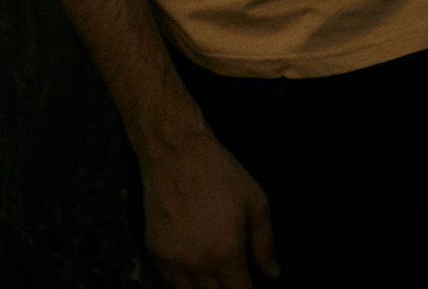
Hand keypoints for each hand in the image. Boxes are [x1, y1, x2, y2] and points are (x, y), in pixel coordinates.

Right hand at [141, 125, 279, 287]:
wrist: (177, 152)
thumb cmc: (219, 173)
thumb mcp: (256, 201)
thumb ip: (265, 243)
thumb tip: (272, 272)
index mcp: (226, 252)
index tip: (249, 284)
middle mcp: (198, 264)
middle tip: (234, 276)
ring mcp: (173, 262)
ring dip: (206, 288)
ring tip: (216, 274)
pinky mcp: (155, 255)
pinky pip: (171, 283)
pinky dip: (185, 282)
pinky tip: (196, 266)